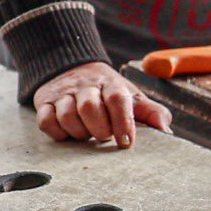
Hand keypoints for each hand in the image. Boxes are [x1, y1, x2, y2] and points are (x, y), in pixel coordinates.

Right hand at [33, 61, 169, 147]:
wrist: (72, 68)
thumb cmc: (108, 92)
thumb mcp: (131, 98)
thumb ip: (152, 112)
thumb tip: (166, 130)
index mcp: (111, 84)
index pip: (117, 99)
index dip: (123, 122)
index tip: (127, 142)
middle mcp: (85, 86)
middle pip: (89, 107)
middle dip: (99, 128)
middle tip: (104, 136)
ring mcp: (63, 93)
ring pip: (66, 115)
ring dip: (79, 132)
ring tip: (88, 135)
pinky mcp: (44, 102)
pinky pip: (45, 120)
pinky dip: (57, 132)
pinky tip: (68, 135)